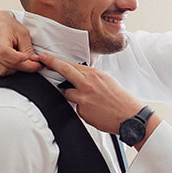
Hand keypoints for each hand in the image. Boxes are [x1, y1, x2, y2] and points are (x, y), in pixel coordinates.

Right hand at [0, 10, 42, 77]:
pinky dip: (6, 73)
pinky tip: (11, 64)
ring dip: (15, 70)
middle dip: (23, 66)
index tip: (33, 59)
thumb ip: (28, 49)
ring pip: (2, 73)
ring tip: (20, 60)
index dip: (21, 59)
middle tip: (34, 62)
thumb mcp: (23, 33)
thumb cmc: (10, 27)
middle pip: (7, 66)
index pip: (5, 53)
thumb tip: (35, 63)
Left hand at [38, 52, 157, 139]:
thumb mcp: (107, 81)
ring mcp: (83, 97)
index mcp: (95, 74)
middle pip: (64, 70)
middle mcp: (87, 83)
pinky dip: (82, 109)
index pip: (71, 65)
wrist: (130, 116)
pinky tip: (94, 110)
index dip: (56, 60)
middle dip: (50, 63)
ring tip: (90, 101)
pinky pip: (76, 108)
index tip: (46, 56)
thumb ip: (91, 78)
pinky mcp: (82, 110)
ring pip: (67, 93)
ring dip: (73, 96)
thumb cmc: (121, 99)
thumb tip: (79, 77)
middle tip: (40, 59)